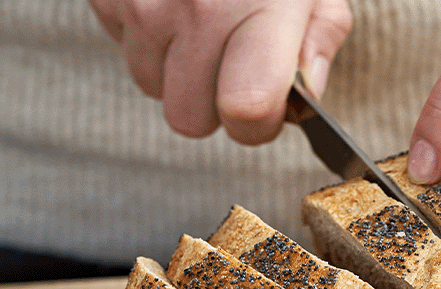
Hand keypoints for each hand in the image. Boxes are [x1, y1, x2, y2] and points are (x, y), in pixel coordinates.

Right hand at [89, 0, 351, 144]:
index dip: (258, 124)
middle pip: (190, 118)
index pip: (246, 110)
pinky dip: (148, 36)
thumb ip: (318, 40)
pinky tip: (173, 1)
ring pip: (152, 87)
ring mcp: (144, 2)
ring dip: (178, 69)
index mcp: (262, 8)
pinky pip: (122, 47)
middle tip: (234, 65)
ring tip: (203, 23)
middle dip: (214, 104)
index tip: (267, 108)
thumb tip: (303, 99)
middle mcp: (198, 8)